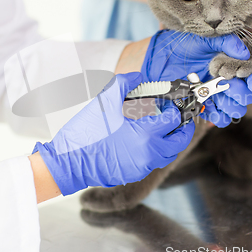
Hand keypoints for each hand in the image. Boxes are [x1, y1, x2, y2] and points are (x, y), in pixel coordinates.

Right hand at [32, 72, 194, 195]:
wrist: (69, 163)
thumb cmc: (86, 133)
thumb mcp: (104, 101)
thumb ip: (124, 83)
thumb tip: (138, 76)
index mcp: (146, 135)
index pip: (174, 120)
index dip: (176, 109)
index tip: (174, 102)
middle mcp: (149, 154)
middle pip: (179, 142)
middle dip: (183, 128)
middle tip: (179, 116)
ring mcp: (142, 167)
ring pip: (168, 155)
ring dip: (170, 141)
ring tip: (164, 128)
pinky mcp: (134, 175)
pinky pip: (153, 162)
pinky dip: (156, 151)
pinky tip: (145, 140)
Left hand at [142, 29, 251, 126]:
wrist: (160, 60)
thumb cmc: (183, 46)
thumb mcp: (205, 40)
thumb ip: (225, 43)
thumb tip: (243, 53)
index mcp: (232, 65)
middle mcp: (227, 81)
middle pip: (247, 95)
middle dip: (240, 92)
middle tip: (227, 84)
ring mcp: (216, 95)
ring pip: (236, 110)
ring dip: (231, 105)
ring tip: (217, 95)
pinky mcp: (204, 106)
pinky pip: (219, 119)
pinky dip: (218, 116)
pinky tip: (209, 106)